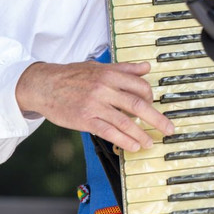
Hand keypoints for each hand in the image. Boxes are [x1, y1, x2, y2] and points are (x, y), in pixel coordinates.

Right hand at [15, 60, 173, 152]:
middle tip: (169, 129)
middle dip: (156, 119)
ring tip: (151, 142)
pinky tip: (134, 146)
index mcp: (110, 74)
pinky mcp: (85, 120)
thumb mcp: (98, 67)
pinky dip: (124, 141)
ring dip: (141, 134)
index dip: (151, 98)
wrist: (44, 85)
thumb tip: (146, 67)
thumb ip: (124, 69)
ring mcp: (95, 105)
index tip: (154, 107)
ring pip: (125, 121)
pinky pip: (109, 132)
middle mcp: (104, 89)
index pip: (140, 86)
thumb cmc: (72, 76)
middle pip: (138, 104)